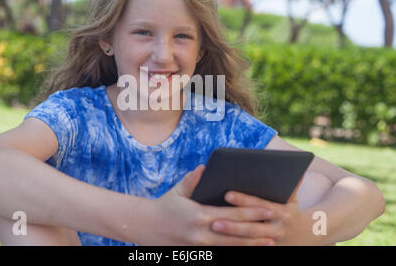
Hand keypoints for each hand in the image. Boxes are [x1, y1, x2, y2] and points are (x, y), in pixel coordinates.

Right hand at [150, 165, 274, 245]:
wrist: (146, 227)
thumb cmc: (165, 206)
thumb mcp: (177, 191)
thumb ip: (192, 180)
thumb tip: (205, 167)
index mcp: (200, 215)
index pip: (232, 214)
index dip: (252, 213)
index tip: (268, 209)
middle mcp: (202, 233)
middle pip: (236, 234)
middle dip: (257, 231)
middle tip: (276, 228)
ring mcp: (200, 247)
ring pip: (231, 247)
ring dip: (252, 245)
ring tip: (269, 241)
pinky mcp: (198, 253)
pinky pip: (221, 253)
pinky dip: (236, 250)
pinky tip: (249, 248)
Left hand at [210, 184, 304, 245]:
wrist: (303, 237)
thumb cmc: (291, 211)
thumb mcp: (292, 198)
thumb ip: (291, 184)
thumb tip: (296, 166)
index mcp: (281, 213)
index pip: (259, 205)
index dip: (243, 200)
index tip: (227, 195)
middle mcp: (276, 229)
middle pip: (252, 228)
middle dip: (233, 225)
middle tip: (214, 220)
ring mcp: (270, 242)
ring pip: (247, 241)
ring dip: (230, 236)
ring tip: (214, 228)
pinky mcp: (264, 250)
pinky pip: (246, 248)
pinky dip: (233, 245)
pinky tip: (218, 242)